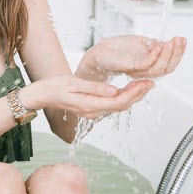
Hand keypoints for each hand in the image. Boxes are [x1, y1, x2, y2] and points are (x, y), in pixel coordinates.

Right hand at [23, 74, 154, 119]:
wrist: (41, 95)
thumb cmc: (54, 87)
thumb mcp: (73, 83)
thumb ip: (94, 88)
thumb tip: (114, 90)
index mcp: (90, 105)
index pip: (118, 101)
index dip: (134, 93)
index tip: (145, 83)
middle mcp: (93, 112)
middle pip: (121, 105)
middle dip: (138, 94)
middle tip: (151, 82)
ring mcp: (92, 111)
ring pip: (118, 105)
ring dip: (132, 95)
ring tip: (144, 84)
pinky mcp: (92, 107)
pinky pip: (111, 104)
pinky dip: (123, 96)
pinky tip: (129, 88)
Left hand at [88, 35, 186, 79]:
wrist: (99, 53)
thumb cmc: (117, 50)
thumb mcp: (140, 44)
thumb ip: (154, 46)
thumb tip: (167, 44)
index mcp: (149, 66)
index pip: (169, 64)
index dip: (178, 53)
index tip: (182, 40)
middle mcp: (145, 71)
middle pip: (167, 68)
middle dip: (176, 54)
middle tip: (179, 40)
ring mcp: (138, 70)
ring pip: (159, 68)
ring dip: (168, 54)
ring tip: (172, 42)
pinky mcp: (129, 66)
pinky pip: (145, 64)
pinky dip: (154, 56)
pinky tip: (159, 47)